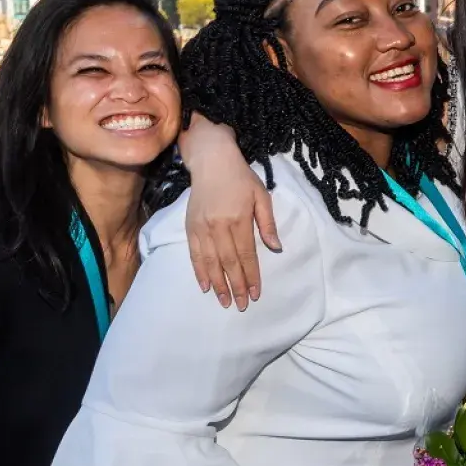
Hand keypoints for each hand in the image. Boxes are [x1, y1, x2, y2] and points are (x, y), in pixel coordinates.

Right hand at [182, 117, 279, 310]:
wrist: (211, 160)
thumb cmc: (241, 177)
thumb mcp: (262, 195)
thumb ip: (267, 223)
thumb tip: (275, 247)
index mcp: (238, 219)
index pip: (246, 255)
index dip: (251, 276)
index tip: (255, 293)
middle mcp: (218, 226)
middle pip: (228, 263)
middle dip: (236, 286)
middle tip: (241, 305)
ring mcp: (202, 228)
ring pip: (210, 262)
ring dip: (218, 284)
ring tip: (224, 301)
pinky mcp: (190, 227)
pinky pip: (195, 254)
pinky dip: (199, 271)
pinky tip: (205, 286)